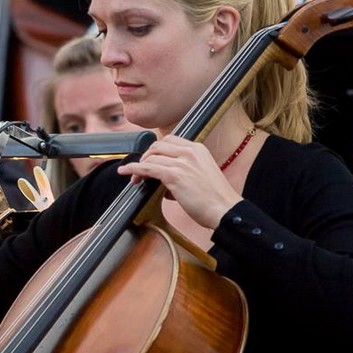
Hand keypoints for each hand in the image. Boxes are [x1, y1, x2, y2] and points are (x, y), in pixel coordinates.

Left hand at [117, 135, 240, 229]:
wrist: (226, 211)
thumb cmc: (216, 199)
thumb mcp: (202, 174)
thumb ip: (186, 170)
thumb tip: (166, 179)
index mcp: (198, 149)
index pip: (169, 141)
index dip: (156, 150)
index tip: (149, 160)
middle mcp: (190, 152)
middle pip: (157, 146)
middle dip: (145, 157)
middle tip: (140, 171)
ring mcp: (182, 163)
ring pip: (151, 158)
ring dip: (139, 168)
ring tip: (135, 180)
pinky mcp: (175, 176)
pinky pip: (147, 169)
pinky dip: (134, 170)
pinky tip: (126, 173)